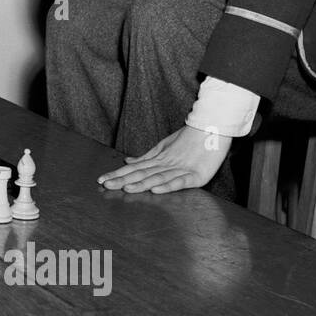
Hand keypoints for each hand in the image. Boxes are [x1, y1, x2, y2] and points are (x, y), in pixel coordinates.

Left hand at [98, 124, 231, 193]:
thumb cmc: (190, 137)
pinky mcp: (197, 176)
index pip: (134, 169)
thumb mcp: (165, 145)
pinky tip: (155, 189)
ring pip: (157, 177)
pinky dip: (167, 186)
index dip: (118, 174)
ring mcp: (181, 170)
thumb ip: (146, 157)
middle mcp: (166, 164)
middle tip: (106, 185)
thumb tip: (127, 162)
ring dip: (141, 183)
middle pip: (141, 173)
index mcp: (159, 159)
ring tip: (126, 188)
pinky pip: (180, 181)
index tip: (102, 179)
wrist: (213, 126)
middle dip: (123, 180)